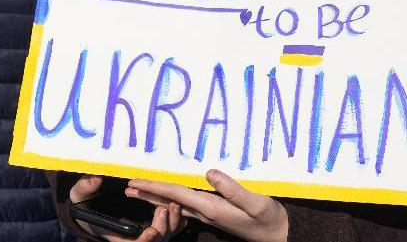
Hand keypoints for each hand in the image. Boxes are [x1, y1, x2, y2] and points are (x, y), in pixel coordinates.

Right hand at [70, 175, 185, 240]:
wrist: (91, 207)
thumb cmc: (85, 203)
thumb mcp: (80, 195)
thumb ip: (85, 187)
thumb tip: (95, 178)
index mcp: (116, 236)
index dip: (144, 241)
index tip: (151, 231)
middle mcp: (133, 238)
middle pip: (155, 241)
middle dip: (162, 227)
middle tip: (165, 208)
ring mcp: (145, 233)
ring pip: (165, 236)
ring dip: (172, 223)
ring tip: (174, 205)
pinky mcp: (154, 226)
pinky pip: (170, 230)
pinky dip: (176, 222)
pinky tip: (179, 209)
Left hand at [126, 170, 287, 241]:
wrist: (279, 234)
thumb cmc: (270, 218)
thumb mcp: (256, 203)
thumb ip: (233, 189)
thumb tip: (209, 173)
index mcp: (210, 208)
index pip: (174, 194)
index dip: (153, 186)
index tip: (134, 182)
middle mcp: (205, 212)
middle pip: (169, 201)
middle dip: (147, 194)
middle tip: (127, 187)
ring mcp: (209, 215)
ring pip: (175, 205)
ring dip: (156, 197)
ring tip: (140, 191)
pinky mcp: (215, 214)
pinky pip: (186, 207)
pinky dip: (172, 201)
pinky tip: (169, 199)